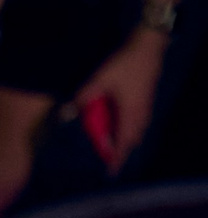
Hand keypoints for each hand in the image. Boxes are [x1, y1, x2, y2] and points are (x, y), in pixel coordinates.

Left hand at [69, 28, 169, 171]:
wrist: (148, 46)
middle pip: (132, 139)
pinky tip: (123, 126)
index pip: (123, 142)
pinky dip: (131, 128)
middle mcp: (140, 112)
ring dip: (126, 140)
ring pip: (138, 130)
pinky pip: (140, 120)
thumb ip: (85, 95)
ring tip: (115, 147)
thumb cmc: (125, 63)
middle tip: (110, 162)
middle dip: (121, 152)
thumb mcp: (100, 78)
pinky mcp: (147, 97)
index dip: (117, 158)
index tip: (111, 171)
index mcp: (130, 112)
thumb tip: (70, 108)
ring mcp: (146, 105)